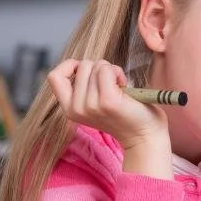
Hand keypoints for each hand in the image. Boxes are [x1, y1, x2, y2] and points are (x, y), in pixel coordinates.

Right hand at [47, 59, 168, 147]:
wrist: (145, 136)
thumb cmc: (125, 115)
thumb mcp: (95, 102)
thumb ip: (83, 87)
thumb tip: (81, 64)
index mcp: (70, 109)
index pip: (55, 76)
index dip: (70, 66)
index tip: (88, 71)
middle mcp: (76, 109)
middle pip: (82, 66)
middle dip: (99, 67)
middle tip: (112, 83)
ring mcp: (91, 105)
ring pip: (95, 66)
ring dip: (111, 70)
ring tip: (120, 86)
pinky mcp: (107, 101)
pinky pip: (106, 70)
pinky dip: (117, 71)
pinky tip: (124, 84)